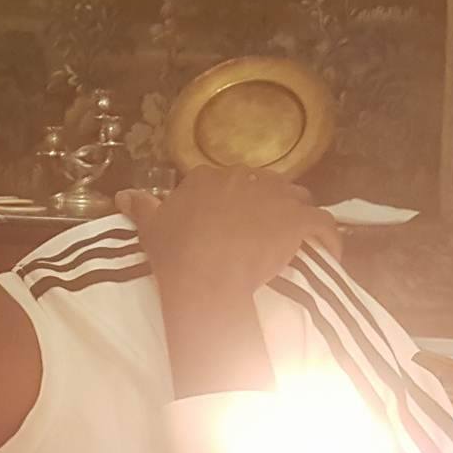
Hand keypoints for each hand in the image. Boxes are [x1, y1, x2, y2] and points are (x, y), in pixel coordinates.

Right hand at [119, 166, 341, 302]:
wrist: (205, 275)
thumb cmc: (175, 252)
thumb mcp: (151, 226)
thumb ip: (141, 206)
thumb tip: (122, 195)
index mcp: (209, 177)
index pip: (230, 179)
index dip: (236, 198)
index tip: (235, 218)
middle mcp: (244, 178)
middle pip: (267, 184)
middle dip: (271, 203)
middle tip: (268, 230)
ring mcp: (274, 197)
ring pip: (299, 198)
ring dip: (300, 215)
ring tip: (299, 239)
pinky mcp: (298, 220)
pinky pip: (324, 224)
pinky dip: (329, 238)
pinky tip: (329, 253)